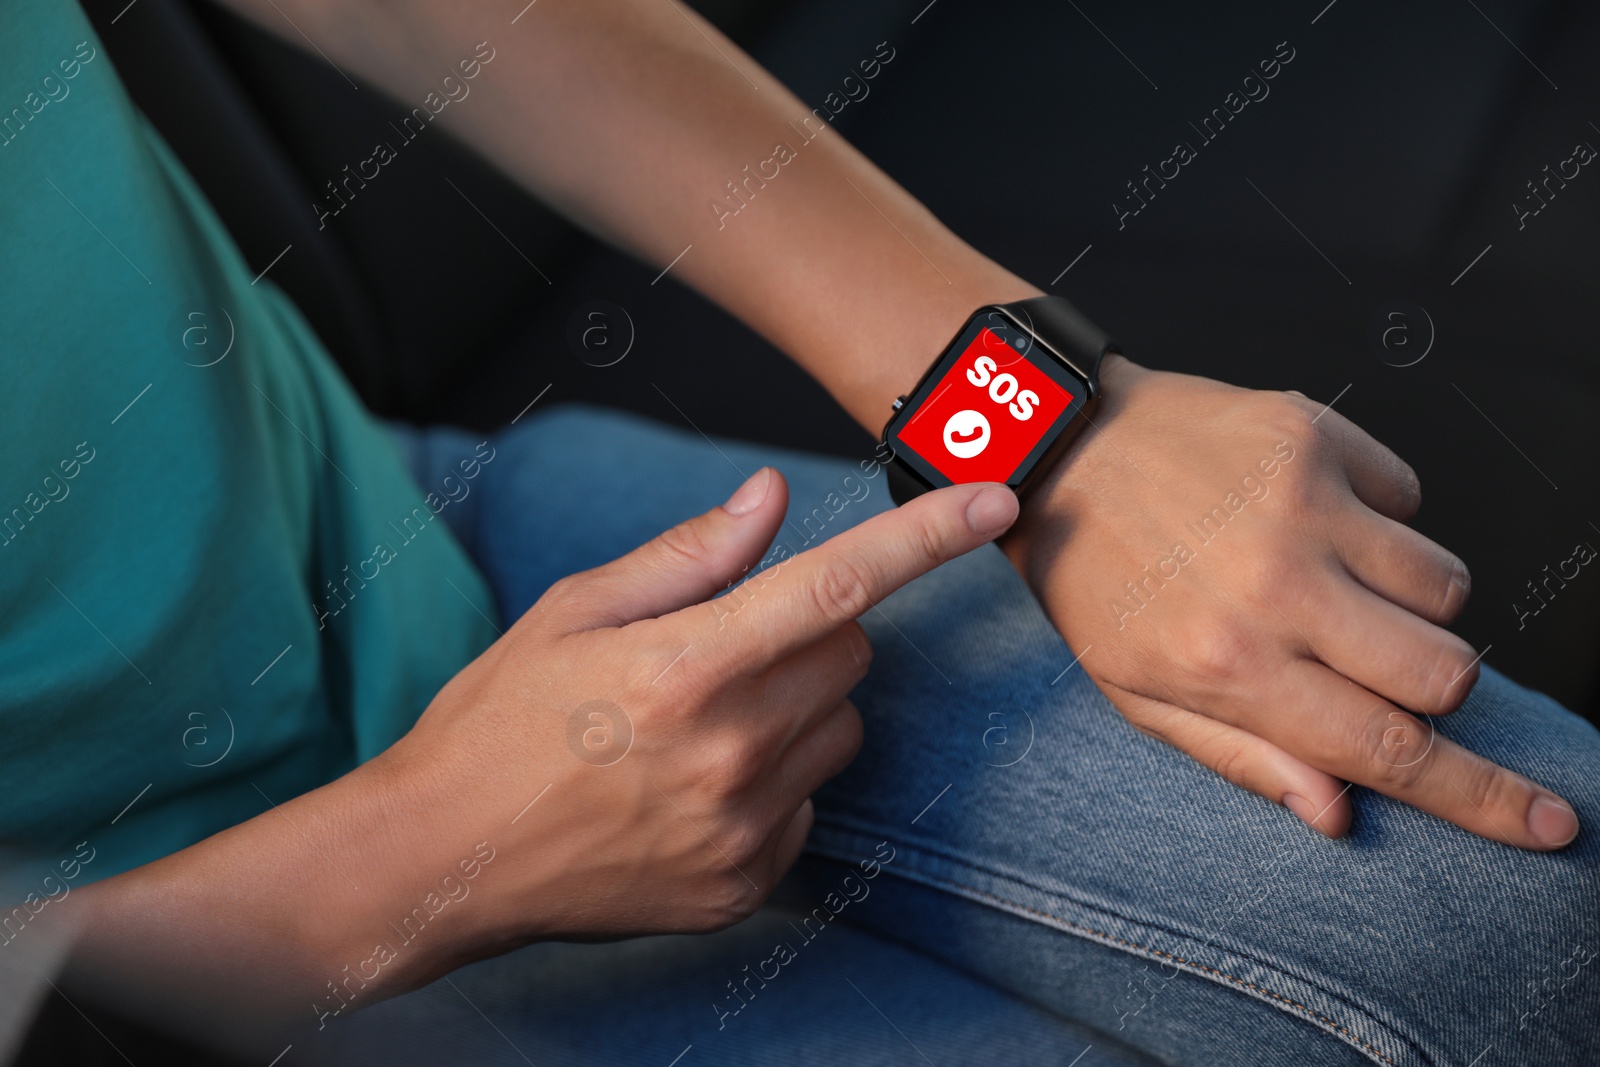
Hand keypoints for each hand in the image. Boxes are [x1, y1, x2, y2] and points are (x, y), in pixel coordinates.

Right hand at [380, 467, 1018, 960]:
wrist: (441, 860)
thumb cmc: (496, 722)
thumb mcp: (573, 612)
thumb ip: (687, 555)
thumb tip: (769, 499)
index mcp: (687, 666)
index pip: (837, 585)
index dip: (927, 536)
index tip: (995, 500)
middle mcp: (729, 750)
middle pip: (851, 657)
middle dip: (813, 633)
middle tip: (730, 645)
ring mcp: (742, 828)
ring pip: (840, 731)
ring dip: (801, 709)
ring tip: (706, 721)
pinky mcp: (742, 884)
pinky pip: (809, 807)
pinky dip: (776, 784)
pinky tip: (699, 786)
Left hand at [1001, 356, 1578, 849]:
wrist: (1059, 448)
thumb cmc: (1093, 577)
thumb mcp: (1136, 692)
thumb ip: (1242, 756)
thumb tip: (1340, 811)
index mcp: (1229, 664)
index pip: (1388, 750)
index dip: (1484, 797)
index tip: (1550, 821)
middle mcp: (1276, 587)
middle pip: (1446, 671)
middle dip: (1433, 687)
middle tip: (1367, 664)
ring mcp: (1302, 503)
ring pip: (1447, 586)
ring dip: (1408, 603)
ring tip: (1326, 582)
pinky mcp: (1315, 433)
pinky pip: (1412, 497)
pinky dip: (1380, 519)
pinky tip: (1307, 515)